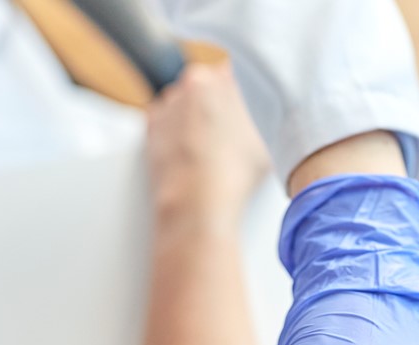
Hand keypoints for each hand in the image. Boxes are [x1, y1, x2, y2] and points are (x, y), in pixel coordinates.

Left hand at [146, 62, 268, 229]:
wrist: (197, 198)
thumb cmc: (234, 169)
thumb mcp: (267, 134)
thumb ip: (262, 111)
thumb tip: (263, 108)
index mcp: (223, 77)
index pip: (233, 72)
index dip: (239, 93)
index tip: (242, 109)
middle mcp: (193, 81)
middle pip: (205, 86)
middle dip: (213, 104)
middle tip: (227, 133)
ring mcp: (169, 101)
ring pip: (184, 103)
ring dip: (192, 119)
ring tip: (207, 150)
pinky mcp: (151, 124)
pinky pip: (166, 121)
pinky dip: (175, 134)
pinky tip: (190, 155)